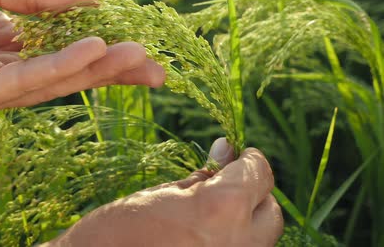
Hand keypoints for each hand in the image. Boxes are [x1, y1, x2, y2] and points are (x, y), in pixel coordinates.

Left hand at [0, 0, 163, 115]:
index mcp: (7, 33)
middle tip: (157, 67)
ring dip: (98, 70)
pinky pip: (28, 82)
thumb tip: (93, 0)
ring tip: (139, 58)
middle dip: (113, 68)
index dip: (101, 38)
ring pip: (56, 80)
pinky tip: (93, 53)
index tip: (138, 34)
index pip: (65, 40)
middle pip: (69, 68)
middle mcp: (5, 63)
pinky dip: (61, 67)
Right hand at [48, 138, 282, 246]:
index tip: (235, 153)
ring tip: (211, 211)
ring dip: (246, 219)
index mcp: (222, 209)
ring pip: (261, 237)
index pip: (259, 174)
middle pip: (270, 211)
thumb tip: (227, 151)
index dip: (248, 159)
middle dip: (253, 192)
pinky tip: (205, 233)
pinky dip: (233, 239)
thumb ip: (203, 176)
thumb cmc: (117, 229)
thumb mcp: (161, 192)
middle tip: (225, 182)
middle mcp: (239, 242)